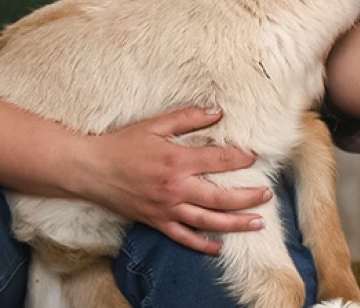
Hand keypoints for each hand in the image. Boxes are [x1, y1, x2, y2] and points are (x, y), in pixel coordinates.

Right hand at [75, 106, 270, 254]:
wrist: (92, 169)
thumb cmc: (122, 144)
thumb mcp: (154, 124)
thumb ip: (187, 117)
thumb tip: (217, 112)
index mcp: (177, 160)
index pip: (219, 160)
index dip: (241, 158)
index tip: (254, 156)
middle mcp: (175, 188)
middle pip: (221, 197)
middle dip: (248, 196)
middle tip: (267, 195)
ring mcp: (166, 208)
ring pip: (208, 221)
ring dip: (235, 223)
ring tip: (257, 222)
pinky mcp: (156, 221)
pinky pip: (183, 237)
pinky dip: (202, 245)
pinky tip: (218, 248)